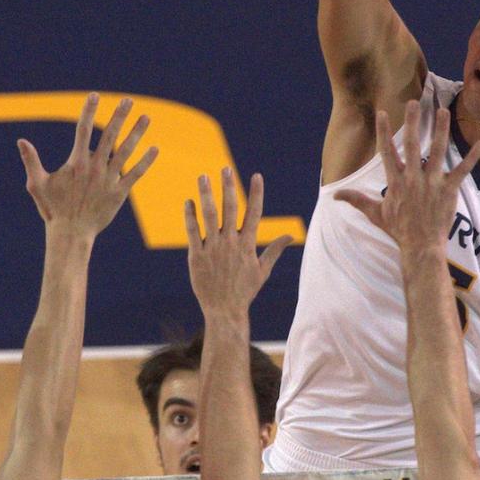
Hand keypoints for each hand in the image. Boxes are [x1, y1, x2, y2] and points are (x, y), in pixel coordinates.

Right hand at [18, 94, 157, 240]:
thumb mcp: (37, 184)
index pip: (82, 130)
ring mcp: (109, 180)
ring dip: (136, 133)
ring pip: (126, 151)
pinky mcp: (119, 193)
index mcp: (76, 163)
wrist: (71, 233)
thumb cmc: (52, 209)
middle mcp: (94, 168)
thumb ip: (31, 161)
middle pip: (109, 135)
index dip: (89, 111)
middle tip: (128, 100)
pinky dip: (145, 161)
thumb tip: (21, 140)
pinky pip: (135, 174)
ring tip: (146, 117)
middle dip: (119, 116)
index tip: (94, 95)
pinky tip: (155, 148)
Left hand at [184, 168, 294, 316]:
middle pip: (230, 209)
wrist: (224, 310)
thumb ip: (274, 250)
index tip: (256, 175)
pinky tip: (188, 202)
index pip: (254, 213)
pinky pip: (192, 232)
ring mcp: (213, 249)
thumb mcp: (262, 270)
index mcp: (247, 245)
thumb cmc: (244, 290)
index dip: (256, 193)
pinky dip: (190, 216)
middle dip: (228, 187)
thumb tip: (291, 236)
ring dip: (206, 195)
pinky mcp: (197, 256)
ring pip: (209, 216)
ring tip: (203, 177)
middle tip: (225, 168)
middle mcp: (231, 243)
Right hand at [332, 101, 479, 254]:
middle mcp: (413, 178)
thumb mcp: (375, 214)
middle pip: (412, 144)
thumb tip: (335, 195)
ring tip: (442, 110)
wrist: (420, 247)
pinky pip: (462, 170)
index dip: (383, 131)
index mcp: (395, 181)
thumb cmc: (398, 230)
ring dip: (441, 129)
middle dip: (413, 121)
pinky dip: (473, 157)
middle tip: (414, 102)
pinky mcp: (449, 190)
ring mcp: (432, 182)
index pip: (387, 151)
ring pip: (438, 150)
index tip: (383, 113)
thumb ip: (356, 200)